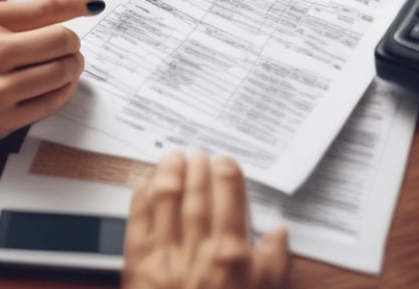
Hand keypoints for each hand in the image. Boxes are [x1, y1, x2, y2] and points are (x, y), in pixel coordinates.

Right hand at [0, 0, 102, 150]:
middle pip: (62, 44)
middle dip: (73, 42)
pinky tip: (55, 84)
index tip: (93, 5)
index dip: (77, 5)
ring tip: (64, 62)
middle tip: (68, 42)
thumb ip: (17, 12)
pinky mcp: (0, 124)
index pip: (47, 11)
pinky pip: (49, 106)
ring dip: (72, 67)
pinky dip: (61, 91)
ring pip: (61, 75)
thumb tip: (64, 5)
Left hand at [122, 153, 288, 288]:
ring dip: (170, 171)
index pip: (230, 197)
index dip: (227, 172)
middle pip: (197, 191)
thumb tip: (280, 233)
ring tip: (175, 158)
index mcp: (231, 257)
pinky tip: (149, 182)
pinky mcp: (138, 260)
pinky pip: (138, 216)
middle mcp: (198, 249)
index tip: (225, 162)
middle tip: (199, 154)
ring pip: (166, 196)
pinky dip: (142, 194)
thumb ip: (273, 264)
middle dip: (198, 166)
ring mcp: (165, 253)